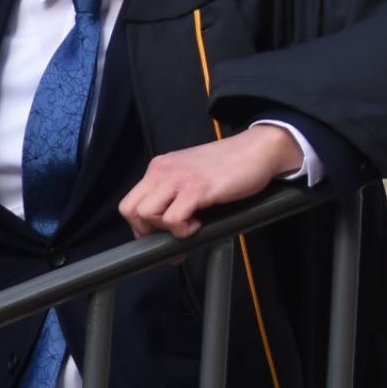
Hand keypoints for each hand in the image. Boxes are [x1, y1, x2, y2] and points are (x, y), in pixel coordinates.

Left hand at [119, 125, 301, 238]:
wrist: (257, 149)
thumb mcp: (192, 178)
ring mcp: (177, 179)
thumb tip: (168, 235)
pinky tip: (200, 223)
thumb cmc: (228, 167)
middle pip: (130, 210)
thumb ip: (176, 199)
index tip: (160, 238)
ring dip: (166, 229)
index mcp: (159, 168)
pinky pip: (172, 219)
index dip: (141, 228)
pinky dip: (183, 231)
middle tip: (172, 235)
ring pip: (145, 214)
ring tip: (190, 225)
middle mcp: (162, 171)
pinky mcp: (196, 189)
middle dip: (148, 232)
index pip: (129, 203)